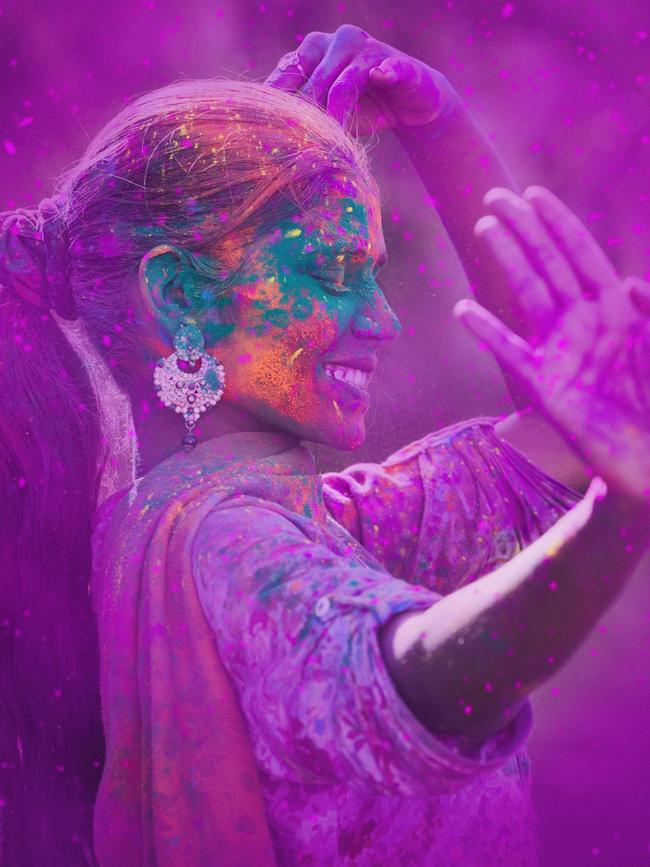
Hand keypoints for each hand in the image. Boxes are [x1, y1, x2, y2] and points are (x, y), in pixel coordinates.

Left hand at [264, 24, 457, 134]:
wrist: (409, 105)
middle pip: (313, 79)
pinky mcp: (399, 63)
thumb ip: (302, 117)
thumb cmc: (361, 109)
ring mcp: (369, 50)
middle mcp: (338, 42)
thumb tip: (267, 141)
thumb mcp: (327, 113)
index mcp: (313, 51)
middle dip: (305, 115)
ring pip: (344, 82)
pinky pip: (391, 68)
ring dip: (336, 113)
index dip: (277, 102)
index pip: (289, 72)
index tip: (264, 129)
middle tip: (296, 144)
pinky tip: (380, 77)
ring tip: (330, 137)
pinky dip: (387, 72)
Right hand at [454, 186, 649, 505]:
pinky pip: (508, 353)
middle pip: (548, 263)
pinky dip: (487, 332)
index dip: (558, 223)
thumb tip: (627, 281)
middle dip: (524, 227)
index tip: (533, 195)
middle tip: (494, 197)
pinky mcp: (540, 385)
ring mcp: (557, 349)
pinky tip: (464, 312)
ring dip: (507, 260)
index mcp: (613, 307)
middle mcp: (580, 320)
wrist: (647, 455)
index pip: (580, 253)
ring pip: (527, 294)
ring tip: (484, 229)